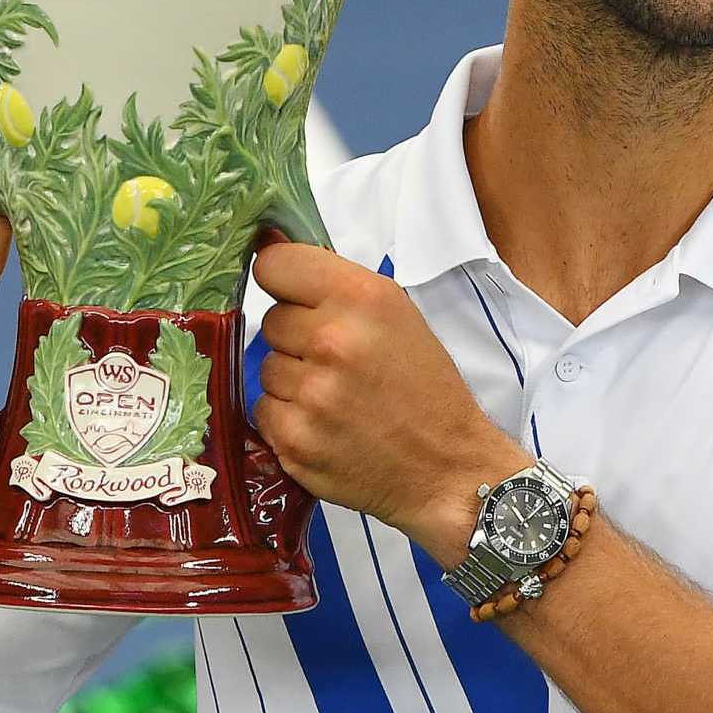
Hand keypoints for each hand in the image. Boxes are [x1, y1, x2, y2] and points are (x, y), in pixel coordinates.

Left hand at [251, 241, 528, 553]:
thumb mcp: (398, 315)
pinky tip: (326, 426)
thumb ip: (336, 286)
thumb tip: (268, 245)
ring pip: (267, 367)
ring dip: (293, 380)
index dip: (282, 279)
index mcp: (362, 298)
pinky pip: (265, 411)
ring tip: (337, 397)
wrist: (447, 467)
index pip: (275, 264)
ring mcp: (309, 393)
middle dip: (297, 337)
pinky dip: (289, 419)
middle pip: (271, 320)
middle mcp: (332, 340)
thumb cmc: (425, 387)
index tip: (294, 294)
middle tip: (338, 360)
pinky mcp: (293, 439)